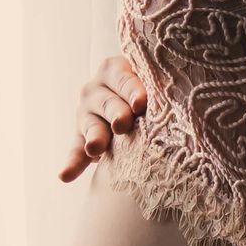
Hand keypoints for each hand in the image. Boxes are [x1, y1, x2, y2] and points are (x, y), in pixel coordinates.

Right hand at [58, 53, 148, 180]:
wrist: (139, 111)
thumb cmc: (153, 92)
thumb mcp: (154, 85)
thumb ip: (159, 90)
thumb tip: (179, 103)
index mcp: (115, 70)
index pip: (123, 78)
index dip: (132, 90)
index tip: (141, 104)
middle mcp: (96, 89)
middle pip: (107, 102)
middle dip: (116, 113)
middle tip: (123, 124)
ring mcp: (86, 113)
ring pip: (91, 125)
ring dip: (95, 137)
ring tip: (95, 148)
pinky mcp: (81, 137)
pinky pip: (76, 150)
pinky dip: (73, 163)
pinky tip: (65, 175)